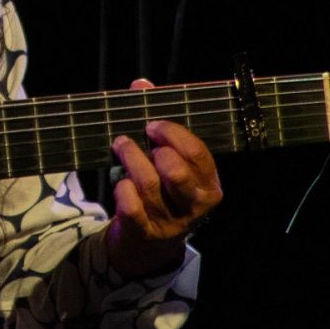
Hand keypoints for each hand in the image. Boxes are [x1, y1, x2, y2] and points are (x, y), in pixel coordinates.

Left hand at [103, 79, 222, 278]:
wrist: (149, 243)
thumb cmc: (163, 191)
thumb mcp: (170, 162)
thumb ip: (160, 124)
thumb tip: (141, 85)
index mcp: (209, 185)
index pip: (197, 154)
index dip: (173, 134)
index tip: (152, 124)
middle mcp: (194, 206)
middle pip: (175, 171)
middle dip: (152, 149)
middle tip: (136, 138)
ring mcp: (170, 222)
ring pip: (148, 185)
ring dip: (130, 159)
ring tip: (121, 146)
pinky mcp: (144, 233)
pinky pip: (131, 208)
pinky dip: (122, 190)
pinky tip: (120, 181)